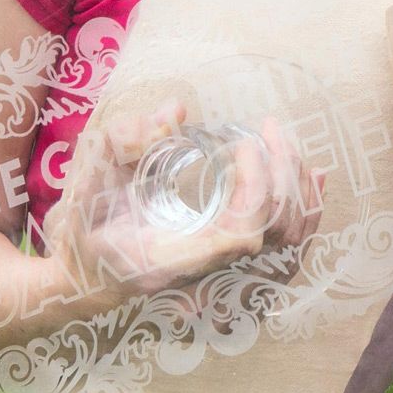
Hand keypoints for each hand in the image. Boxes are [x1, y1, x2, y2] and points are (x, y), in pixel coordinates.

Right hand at [39, 98, 324, 313]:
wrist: (80, 282)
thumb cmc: (82, 230)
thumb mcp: (88, 180)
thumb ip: (123, 142)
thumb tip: (176, 110)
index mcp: (173, 260)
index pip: (246, 231)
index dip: (256, 183)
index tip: (241, 144)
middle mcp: (207, 279)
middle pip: (278, 231)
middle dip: (282, 171)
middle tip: (268, 128)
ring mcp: (223, 280)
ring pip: (289, 242)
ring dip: (297, 187)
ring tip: (289, 144)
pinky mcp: (233, 273)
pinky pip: (286, 250)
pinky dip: (305, 212)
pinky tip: (312, 178)